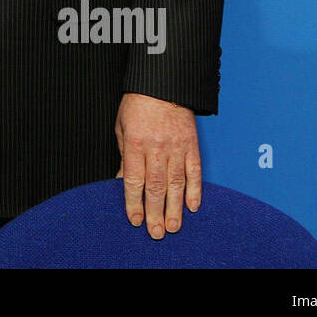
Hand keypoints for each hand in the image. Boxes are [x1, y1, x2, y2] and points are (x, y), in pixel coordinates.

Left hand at [114, 92, 200, 238]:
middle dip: (155, 213)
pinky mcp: (192, 145)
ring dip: (175, 208)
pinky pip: (194, 172)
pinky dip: (194, 190)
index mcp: (135, 143)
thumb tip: (124, 183)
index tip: (134, 220)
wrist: (163, 83)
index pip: (134, 180)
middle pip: (155, 187)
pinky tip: (192, 206)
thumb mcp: (122, 127)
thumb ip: (125, 157)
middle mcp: (157, 148)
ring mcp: (177, 147)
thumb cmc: (138, 104)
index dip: (134, 203)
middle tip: (156, 233)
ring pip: (176, 184)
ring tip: (174, 227)